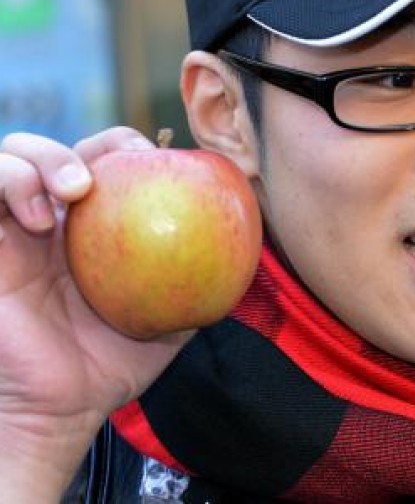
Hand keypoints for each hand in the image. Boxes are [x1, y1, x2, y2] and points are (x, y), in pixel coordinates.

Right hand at [0, 129, 192, 497]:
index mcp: (103, 225)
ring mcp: (18, 229)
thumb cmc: (118, 362)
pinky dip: (10, 184)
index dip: (135, 148)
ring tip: (77, 189)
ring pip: (16, 156)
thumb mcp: (178, 318)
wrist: (65, 406)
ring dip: (46, 156)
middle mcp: (59, 219)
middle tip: (125, 165)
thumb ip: (209, 283)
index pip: (116, 161)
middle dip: (103, 142)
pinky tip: (42, 219)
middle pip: (74, 146)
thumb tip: (256, 250)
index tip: (162, 161)